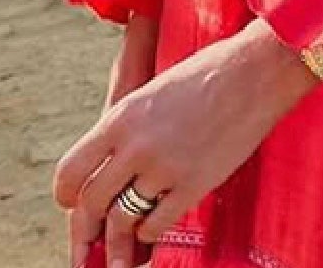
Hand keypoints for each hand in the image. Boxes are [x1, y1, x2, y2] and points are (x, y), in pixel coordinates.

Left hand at [55, 20, 317, 263]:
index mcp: (120, 119)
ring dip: (117, 242)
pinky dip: (150, 234)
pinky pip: (158, 223)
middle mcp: (136, 146)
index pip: (71, 171)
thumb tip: (109, 163)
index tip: (71, 203)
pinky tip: (152, 233)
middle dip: (87, 227)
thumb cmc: (205, 77)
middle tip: (90, 241)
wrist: (257, 73)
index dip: (66, 195)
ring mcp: (166, 167)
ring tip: (117, 258)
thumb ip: (126, 129)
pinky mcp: (196, 183)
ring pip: (123, 219)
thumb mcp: (150, 94)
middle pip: (93, 201)